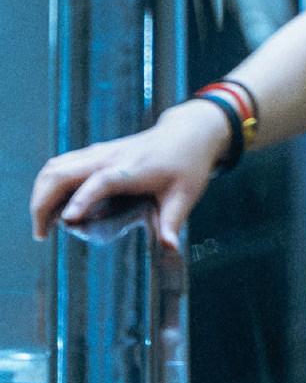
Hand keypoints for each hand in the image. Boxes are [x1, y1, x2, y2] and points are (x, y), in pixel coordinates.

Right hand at [29, 101, 232, 253]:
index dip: (83, 199)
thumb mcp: (185, 195)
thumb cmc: (187, 166)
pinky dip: (47, 184)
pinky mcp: (93, 153)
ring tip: (41, 225)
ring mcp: (98, 153)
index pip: (101, 181)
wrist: (186, 134)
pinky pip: (59, 165)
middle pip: (63, 172)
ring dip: (40, 193)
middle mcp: (109, 158)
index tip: (67, 220)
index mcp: (132, 169)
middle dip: (44, 202)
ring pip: (55, 167)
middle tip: (41, 234)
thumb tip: (170, 248)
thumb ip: (173, 222)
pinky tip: (47, 206)